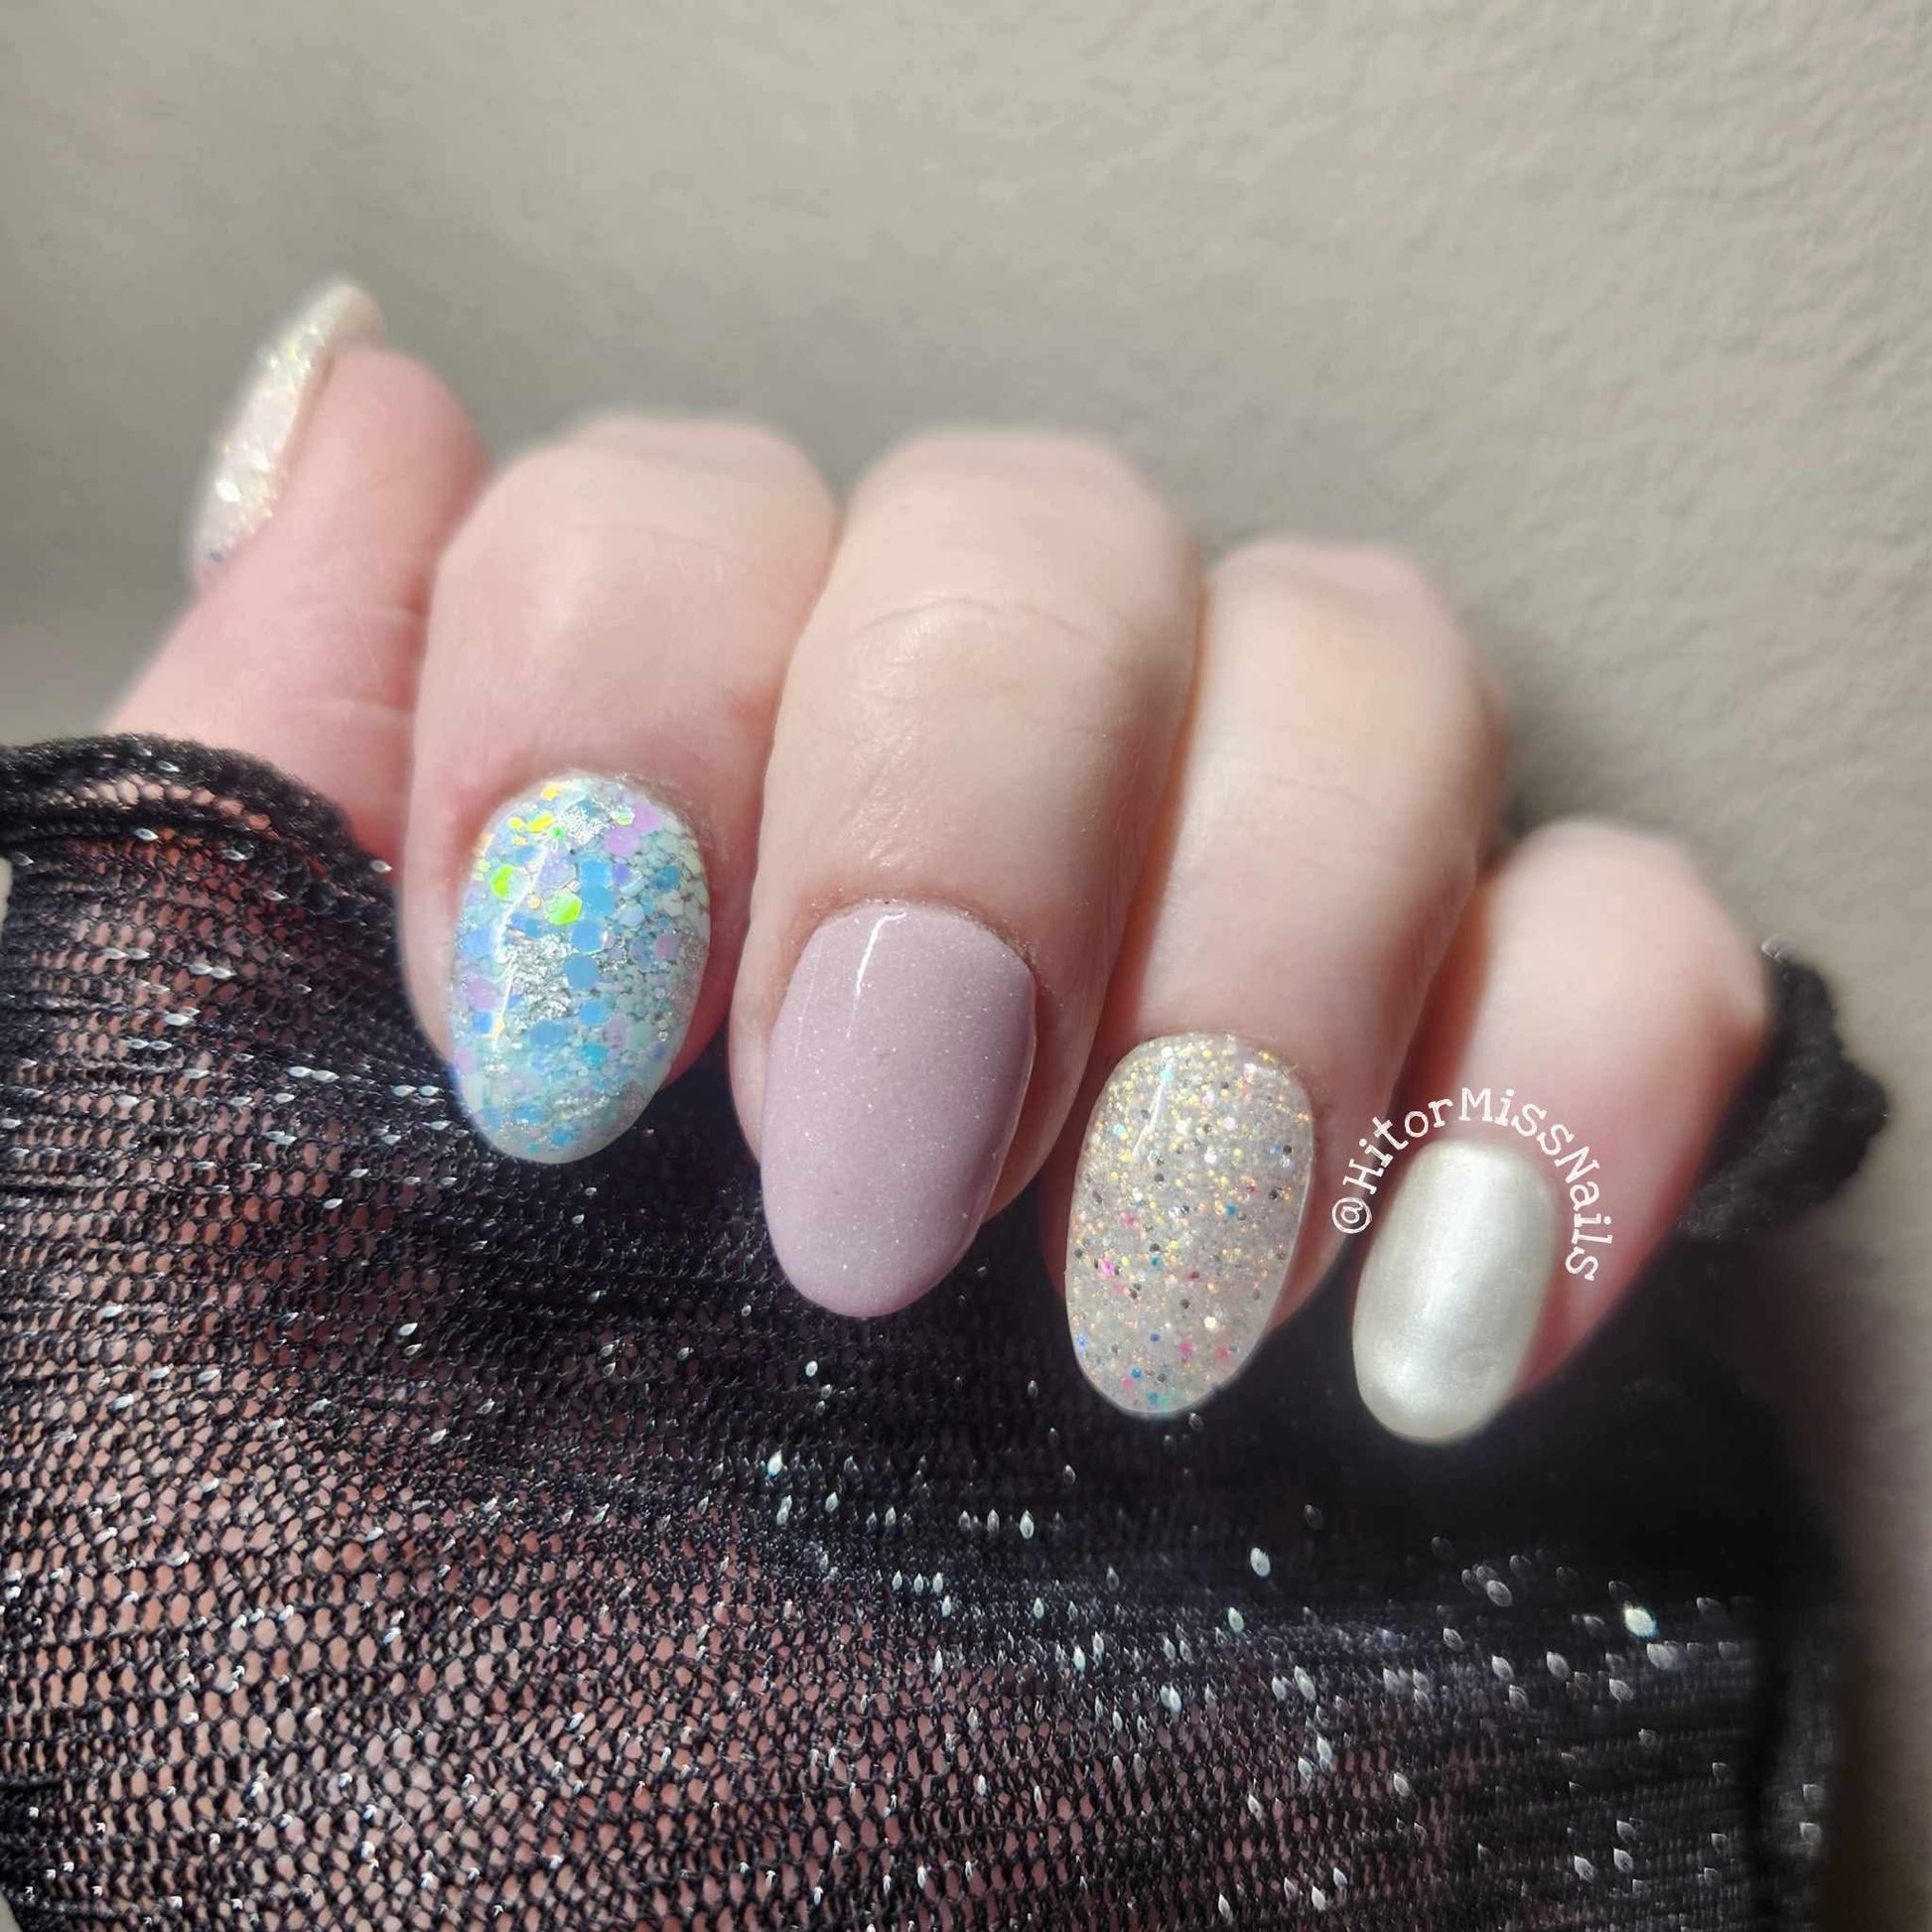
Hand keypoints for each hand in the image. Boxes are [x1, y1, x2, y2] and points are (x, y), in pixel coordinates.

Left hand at [118, 279, 1768, 1443]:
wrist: (673, 1744)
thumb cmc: (464, 1421)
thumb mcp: (273, 1128)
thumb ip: (267, 773)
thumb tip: (350, 412)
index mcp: (701, 712)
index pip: (677, 517)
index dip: (614, 723)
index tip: (555, 1062)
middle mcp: (996, 725)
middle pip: (1049, 547)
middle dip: (960, 845)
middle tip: (870, 1196)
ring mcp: (1267, 853)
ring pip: (1369, 673)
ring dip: (1264, 975)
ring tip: (1148, 1304)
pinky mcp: (1495, 1031)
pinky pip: (1628, 935)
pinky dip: (1573, 1092)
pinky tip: (1439, 1330)